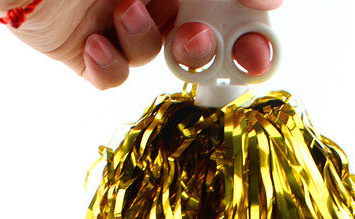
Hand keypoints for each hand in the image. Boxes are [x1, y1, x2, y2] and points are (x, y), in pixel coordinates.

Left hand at [0, 0, 282, 90]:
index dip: (247, 19)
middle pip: (197, 33)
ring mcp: (112, 18)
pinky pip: (111, 77)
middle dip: (205, 45)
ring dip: (145, 39)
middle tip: (198, 41)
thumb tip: (273, 0)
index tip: (259, 27)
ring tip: (124, 10)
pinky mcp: (81, 49)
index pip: (222, 1)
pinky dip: (110, 67)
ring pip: (153, 53)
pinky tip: (96, 43)